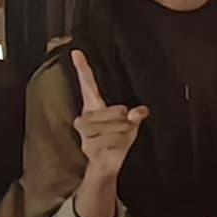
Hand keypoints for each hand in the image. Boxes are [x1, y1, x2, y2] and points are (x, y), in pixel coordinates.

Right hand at [68, 54, 148, 181]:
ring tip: (115, 139)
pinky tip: (112, 148)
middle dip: (125, 120)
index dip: (83, 68)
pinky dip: (119, 144)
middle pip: (117, 110)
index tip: (77, 52)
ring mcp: (86, 131)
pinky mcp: (89, 145)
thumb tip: (139, 111)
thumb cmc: (118, 141)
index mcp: (94, 106)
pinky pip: (112, 140)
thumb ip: (136, 115)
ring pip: (116, 126)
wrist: (106, 164)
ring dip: (123, 134)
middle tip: (122, 128)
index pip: (88, 84)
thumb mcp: (131, 124)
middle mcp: (86, 116)